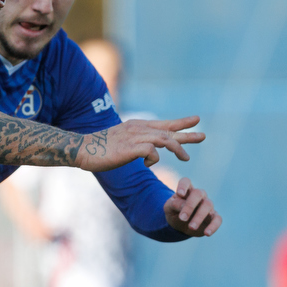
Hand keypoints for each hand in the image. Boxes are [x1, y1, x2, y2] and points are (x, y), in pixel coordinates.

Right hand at [78, 116, 204, 172]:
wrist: (83, 149)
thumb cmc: (100, 149)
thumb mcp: (122, 143)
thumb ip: (137, 145)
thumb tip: (149, 153)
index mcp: (138, 126)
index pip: (164, 124)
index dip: (180, 123)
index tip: (196, 121)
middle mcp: (139, 128)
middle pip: (168, 130)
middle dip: (187, 133)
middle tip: (203, 136)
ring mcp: (135, 137)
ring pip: (164, 140)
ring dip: (177, 148)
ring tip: (186, 158)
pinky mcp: (131, 147)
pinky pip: (151, 152)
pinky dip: (154, 159)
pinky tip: (146, 165)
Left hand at [164, 177, 220, 236]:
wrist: (181, 226)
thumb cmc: (175, 213)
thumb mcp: (169, 209)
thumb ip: (174, 205)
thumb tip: (184, 205)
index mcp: (186, 191)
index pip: (186, 182)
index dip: (183, 186)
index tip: (179, 194)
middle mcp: (199, 196)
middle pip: (198, 193)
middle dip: (190, 206)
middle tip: (182, 218)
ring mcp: (207, 205)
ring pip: (208, 205)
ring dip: (199, 217)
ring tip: (191, 227)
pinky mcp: (213, 217)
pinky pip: (218, 219)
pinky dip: (214, 226)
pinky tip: (207, 233)